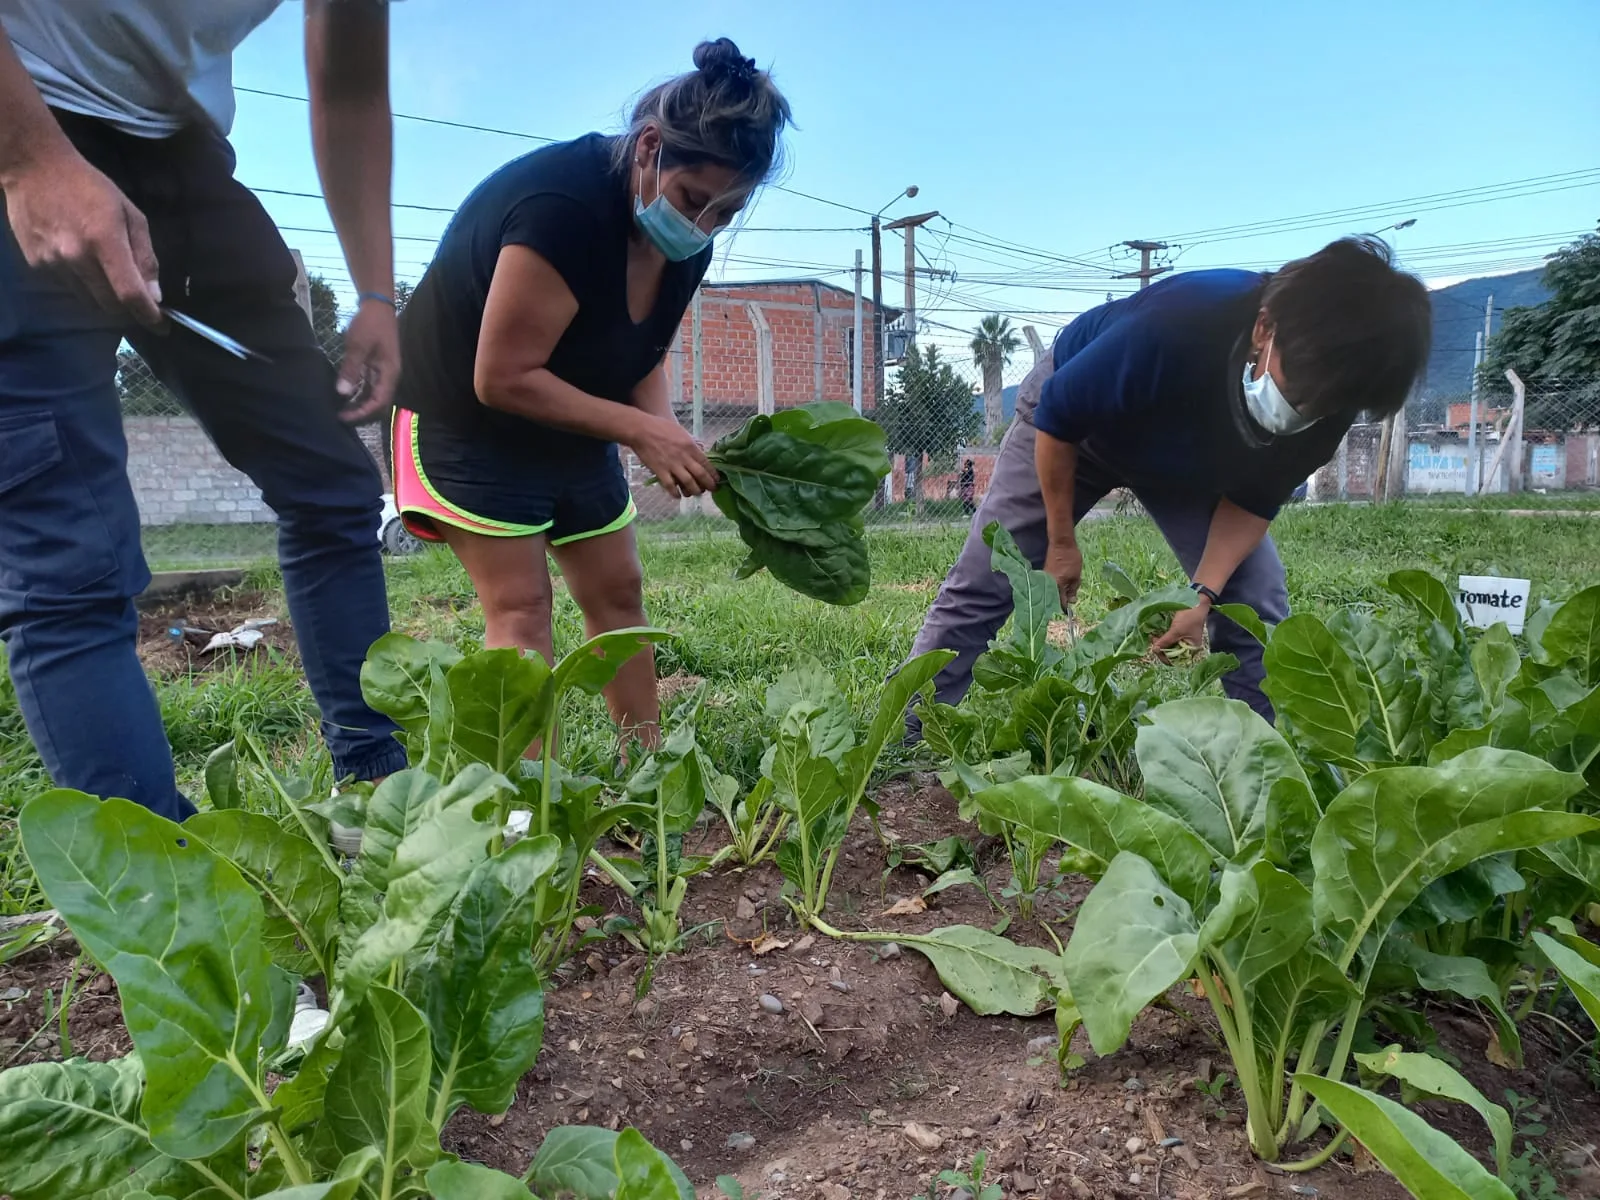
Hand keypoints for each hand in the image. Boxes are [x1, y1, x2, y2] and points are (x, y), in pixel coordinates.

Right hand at [3, 145, 161, 326]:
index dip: (148, 316)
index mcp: (104, 240)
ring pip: (88, 301)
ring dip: (105, 298)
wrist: (34, 168)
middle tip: (139, 301)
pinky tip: (82, 261)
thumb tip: (155, 295)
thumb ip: (145, 256)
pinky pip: (69, 288)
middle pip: (109, 306)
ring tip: (107, 273)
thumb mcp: (130, 214)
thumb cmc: (90, 187)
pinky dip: (83, 285)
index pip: (129, 294)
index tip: (162, 327)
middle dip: (128, 310)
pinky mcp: (36, 265)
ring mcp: (52, 263)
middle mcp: (76, 257)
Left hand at [336, 298, 399, 422]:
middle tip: (340, 416)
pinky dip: (359, 393)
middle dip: (361, 412)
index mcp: (389, 373)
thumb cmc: (370, 324)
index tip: (344, 416)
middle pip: (378, 403)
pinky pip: (370, 386)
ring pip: (374, 396)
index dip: (362, 412)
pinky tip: (345, 395)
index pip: (379, 402)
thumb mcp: (358, 345)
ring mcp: (384, 372)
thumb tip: (342, 393)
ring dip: (359, 404)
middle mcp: (389, 376)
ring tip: (341, 409)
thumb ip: (351, 370)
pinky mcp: (377, 367)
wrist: (378, 305)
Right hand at [630, 415, 717, 497]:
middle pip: (700, 475)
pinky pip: (670, 486)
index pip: (706, 464)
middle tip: (711, 490)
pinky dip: (675, 493)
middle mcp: (684, 457)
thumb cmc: (661, 427)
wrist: (641, 430)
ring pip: (688, 483)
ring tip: (696, 493)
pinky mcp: (660, 471)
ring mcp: (672, 465)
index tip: (717, 480)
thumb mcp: (682, 432)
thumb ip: (691, 444)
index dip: (713, 474)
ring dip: (694, 491)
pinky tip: (678, 495)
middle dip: (708, 485)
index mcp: (690, 446)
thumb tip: (700, 452)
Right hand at [1043, 539, 1082, 607]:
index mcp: (1055, 587)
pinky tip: (1062, 588)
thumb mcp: (1076, 576)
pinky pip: (1049, 586)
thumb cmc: (1070, 560)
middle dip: (1061, 602)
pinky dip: (1055, 589)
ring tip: (1067, 593)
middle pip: (1053, 600)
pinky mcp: (1044, 575)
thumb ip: (1073, 590)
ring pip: (1051, 593)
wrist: (1061, 544)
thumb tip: (1071, 602)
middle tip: (1069, 601)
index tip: (1071, 612)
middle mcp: (1047, 586)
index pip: (1060, 604)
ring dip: (1058, 595)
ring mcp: (1044, 580)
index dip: (1065, 609)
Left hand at [1153, 603, 1210, 661]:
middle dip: (1161, 649)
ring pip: (1169, 647)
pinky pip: (1169, 640)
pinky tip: (1156, 634)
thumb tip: (1154, 650)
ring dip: (1160, 643)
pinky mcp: (1179, 634)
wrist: (1196, 602)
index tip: (1155, 650)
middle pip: (1171, 654)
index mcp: (1191, 650)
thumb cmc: (1190, 618)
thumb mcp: (1176, 630)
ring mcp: (1183, 641)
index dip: (1164, 657)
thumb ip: (1165, 641)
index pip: (1176, 660)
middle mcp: (1187, 648)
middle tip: (1153, 640)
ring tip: (1153, 636)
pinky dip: (1162, 638)